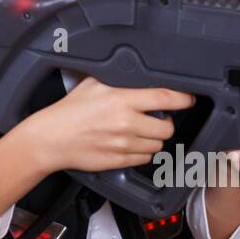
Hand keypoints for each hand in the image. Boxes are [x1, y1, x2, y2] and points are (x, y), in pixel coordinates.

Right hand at [20, 77, 190, 173]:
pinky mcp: (119, 161)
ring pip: (157, 145)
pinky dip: (142, 152)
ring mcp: (123, 145)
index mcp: (121, 99)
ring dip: (153, 138)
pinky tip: (130, 144)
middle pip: (166, 127)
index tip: (188, 98)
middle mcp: (126, 123)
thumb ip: (118, 80)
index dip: (183, 98)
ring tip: (139, 131)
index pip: (165, 98)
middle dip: (165, 122)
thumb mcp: (93, 85)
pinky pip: (144, 158)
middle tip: (156, 118)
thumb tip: (141, 76)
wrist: (51, 139)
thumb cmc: (69, 111)